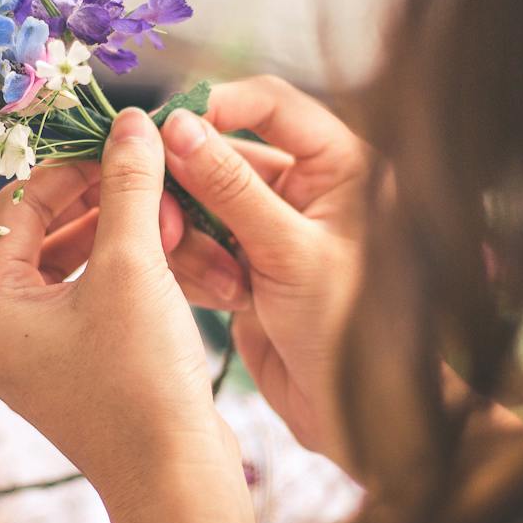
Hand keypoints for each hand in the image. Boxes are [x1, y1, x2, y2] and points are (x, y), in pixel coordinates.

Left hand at [0, 107, 268, 522]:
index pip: (21, 204)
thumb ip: (128, 187)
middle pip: (46, 233)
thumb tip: (132, 121)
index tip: (127, 142)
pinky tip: (177, 255)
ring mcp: (33, 356)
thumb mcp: (135, 268)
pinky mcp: (72, 372)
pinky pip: (92, 300)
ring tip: (173, 219)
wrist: (175, 482)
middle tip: (155, 179)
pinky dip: (130, 273)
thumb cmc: (141, 378)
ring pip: (75, 265)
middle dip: (106, 202)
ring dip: (125, 235)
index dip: (76, 165)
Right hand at [160, 76, 373, 459]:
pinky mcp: (249, 267)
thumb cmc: (352, 331)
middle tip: (161, 214)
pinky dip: (198, 266)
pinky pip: (202, 245)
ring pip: (204, 203)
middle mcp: (308, 189)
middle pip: (225, 154)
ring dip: (193, 234)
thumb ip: (231, 187)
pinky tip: (220, 297)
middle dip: (191, 185)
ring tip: (213, 276)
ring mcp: (275, 229)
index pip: (271, 103)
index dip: (216, 105)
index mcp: (341, 166)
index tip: (166, 128)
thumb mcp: (291, 251)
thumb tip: (177, 127)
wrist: (360, 418)